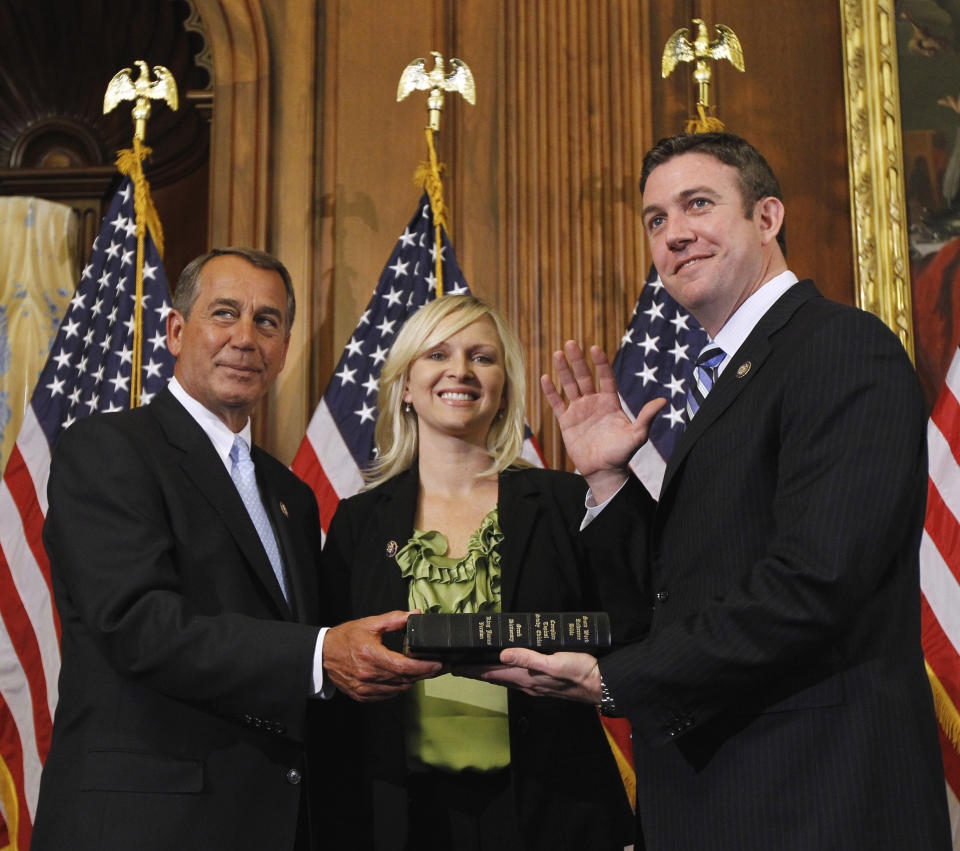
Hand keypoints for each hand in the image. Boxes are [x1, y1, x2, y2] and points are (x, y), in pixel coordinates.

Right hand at [323, 611, 441, 701]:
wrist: (322, 654)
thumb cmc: (345, 638)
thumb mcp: (370, 624)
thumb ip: (394, 619)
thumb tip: (415, 614)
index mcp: (370, 655)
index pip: (404, 667)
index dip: (424, 667)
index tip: (437, 664)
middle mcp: (368, 675)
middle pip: (404, 679)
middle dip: (423, 673)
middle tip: (435, 666)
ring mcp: (364, 688)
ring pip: (398, 689)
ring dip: (411, 681)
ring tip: (420, 671)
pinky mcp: (362, 695)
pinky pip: (387, 695)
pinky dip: (398, 687)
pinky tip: (402, 678)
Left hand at [461, 648, 602, 703]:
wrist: (600, 686)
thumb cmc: (579, 672)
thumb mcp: (555, 662)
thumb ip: (529, 658)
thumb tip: (503, 653)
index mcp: (526, 678)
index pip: (492, 673)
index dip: (472, 670)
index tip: (454, 666)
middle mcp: (526, 684)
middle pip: (494, 677)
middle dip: (475, 672)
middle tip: (456, 666)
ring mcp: (534, 685)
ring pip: (504, 679)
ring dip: (487, 673)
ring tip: (474, 668)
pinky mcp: (543, 683)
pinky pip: (515, 678)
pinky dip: (504, 673)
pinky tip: (505, 669)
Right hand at [541, 341, 665, 501]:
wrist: (603, 471)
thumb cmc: (622, 454)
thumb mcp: (637, 435)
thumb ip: (646, 417)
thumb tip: (663, 401)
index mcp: (610, 402)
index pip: (605, 377)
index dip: (600, 363)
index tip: (594, 348)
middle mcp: (594, 402)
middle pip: (584, 377)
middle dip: (578, 360)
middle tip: (571, 343)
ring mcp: (579, 410)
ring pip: (569, 385)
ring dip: (563, 370)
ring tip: (558, 353)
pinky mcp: (566, 421)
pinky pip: (557, 403)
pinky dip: (550, 391)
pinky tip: (545, 378)